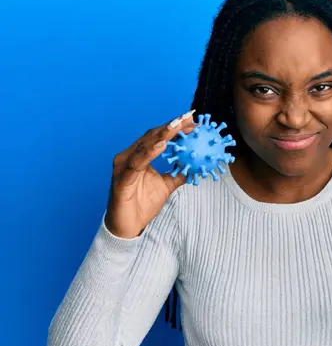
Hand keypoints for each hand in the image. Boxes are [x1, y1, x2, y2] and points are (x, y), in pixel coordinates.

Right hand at [105, 110, 196, 238]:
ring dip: (162, 134)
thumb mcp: (166, 187)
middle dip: (171, 126)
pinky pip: (137, 163)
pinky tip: (163, 145)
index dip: (174, 127)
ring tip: (177, 126)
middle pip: (151, 136)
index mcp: (139, 156)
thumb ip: (178, 174)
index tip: (192, 120)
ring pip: (144, 145)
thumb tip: (196, 165)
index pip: (158, 137)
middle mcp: (129, 157)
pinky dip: (150, 152)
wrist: (127, 227)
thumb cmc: (142, 205)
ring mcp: (124, 166)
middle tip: (187, 118)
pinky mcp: (122, 179)